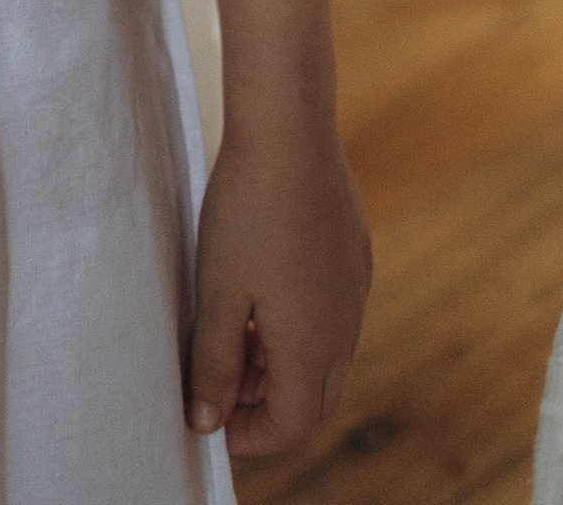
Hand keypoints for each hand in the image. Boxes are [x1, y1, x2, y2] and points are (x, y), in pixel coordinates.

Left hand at [188, 100, 370, 461]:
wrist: (289, 128)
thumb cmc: (245, 211)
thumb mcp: (216, 293)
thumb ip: (212, 363)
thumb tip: (206, 423)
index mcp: (312, 345)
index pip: (290, 426)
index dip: (248, 435)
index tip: (210, 418)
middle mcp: (345, 326)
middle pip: (313, 400)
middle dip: (266, 408)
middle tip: (220, 388)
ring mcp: (356, 290)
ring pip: (325, 358)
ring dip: (282, 367)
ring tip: (233, 339)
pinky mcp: (356, 257)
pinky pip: (334, 316)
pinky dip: (299, 329)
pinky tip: (262, 295)